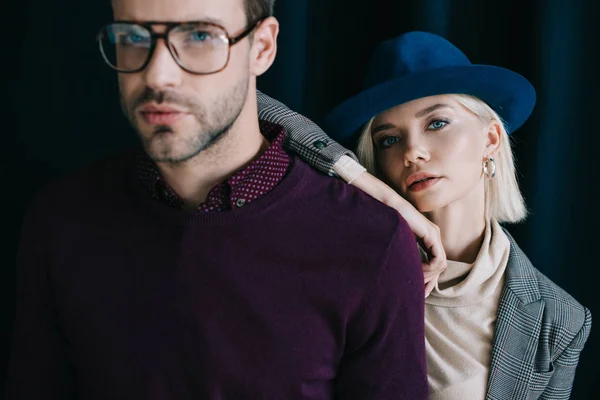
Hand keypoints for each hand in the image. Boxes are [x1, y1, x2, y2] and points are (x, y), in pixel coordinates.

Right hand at [350, 172, 446, 296]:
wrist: (383, 204)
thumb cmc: (383, 221)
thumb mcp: (396, 243)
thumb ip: (402, 255)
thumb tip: (401, 274)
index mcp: (425, 238)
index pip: (434, 263)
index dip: (428, 279)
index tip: (419, 290)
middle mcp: (433, 236)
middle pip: (439, 266)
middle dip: (431, 282)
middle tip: (421, 293)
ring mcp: (433, 235)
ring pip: (440, 265)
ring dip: (429, 276)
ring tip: (415, 279)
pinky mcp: (431, 235)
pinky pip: (438, 260)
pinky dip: (430, 269)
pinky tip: (418, 270)